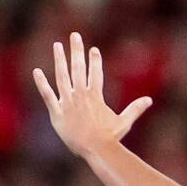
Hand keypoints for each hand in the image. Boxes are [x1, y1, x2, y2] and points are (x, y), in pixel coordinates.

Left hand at [32, 32, 153, 160]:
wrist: (95, 149)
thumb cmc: (110, 138)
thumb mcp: (124, 122)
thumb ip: (135, 109)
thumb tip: (149, 100)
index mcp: (95, 96)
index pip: (95, 73)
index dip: (95, 60)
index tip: (93, 50)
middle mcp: (80, 95)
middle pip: (78, 68)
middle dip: (76, 50)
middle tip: (74, 35)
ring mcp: (67, 103)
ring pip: (62, 77)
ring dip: (59, 60)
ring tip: (57, 46)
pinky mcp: (56, 113)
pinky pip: (47, 95)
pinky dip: (41, 83)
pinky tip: (36, 71)